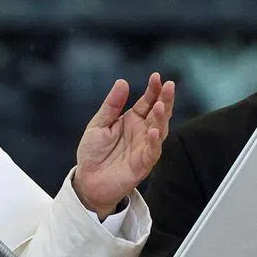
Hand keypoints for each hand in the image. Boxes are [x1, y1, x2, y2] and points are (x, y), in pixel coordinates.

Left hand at [73, 72, 174, 215]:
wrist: (87, 179)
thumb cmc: (93, 152)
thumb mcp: (99, 123)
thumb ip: (111, 105)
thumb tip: (122, 82)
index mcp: (132, 121)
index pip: (147, 102)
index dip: (153, 90)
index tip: (156, 77)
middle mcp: (142, 132)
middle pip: (158, 114)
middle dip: (165, 100)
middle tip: (169, 86)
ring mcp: (144, 147)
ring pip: (159, 131)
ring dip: (161, 119)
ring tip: (161, 105)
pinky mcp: (142, 164)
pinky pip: (152, 152)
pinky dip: (155, 143)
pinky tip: (154, 132)